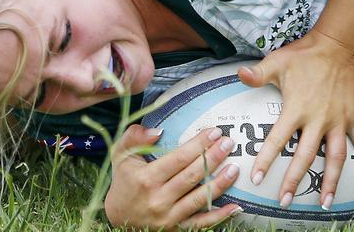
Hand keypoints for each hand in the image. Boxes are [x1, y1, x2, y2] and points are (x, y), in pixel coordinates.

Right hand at [104, 124, 242, 230]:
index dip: (198, 145)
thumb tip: (158, 131)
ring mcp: (168, 216)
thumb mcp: (121, 155)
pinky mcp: (176, 228)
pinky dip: (219, 216)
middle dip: (213, 158)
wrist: (118, 216)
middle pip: (192, 176)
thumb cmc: (124, 181)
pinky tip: (235, 206)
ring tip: (235, 168)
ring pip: (199, 199)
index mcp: (146, 178)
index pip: (178, 158)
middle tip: (229, 143)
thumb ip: (134, 137)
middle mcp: (158, 198)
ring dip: (220, 183)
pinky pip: (201, 223)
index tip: (214, 132)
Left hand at [238, 32, 353, 210]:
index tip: (257, 179)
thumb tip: (239, 76)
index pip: (277, 140)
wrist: (336, 45)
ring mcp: (338, 119)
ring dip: (331, 180)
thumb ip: (258, 73)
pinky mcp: (353, 116)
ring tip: (325, 202)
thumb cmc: (303, 55)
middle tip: (285, 201)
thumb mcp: (276, 62)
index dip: (266, 160)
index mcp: (296, 108)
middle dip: (295, 180)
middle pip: (305, 156)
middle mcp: (318, 118)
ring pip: (336, 156)